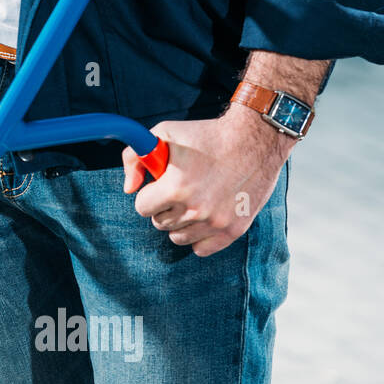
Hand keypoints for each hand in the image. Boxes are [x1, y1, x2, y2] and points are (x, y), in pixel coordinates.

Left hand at [121, 105, 293, 256]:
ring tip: (193, 200)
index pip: (142, 207)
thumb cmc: (205, 135)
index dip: (149, 194)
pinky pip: (202, 249)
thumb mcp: (163, 133)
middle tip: (180, 189)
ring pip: (178, 238)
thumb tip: (129, 189)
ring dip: (180, 222)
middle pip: (159, 223)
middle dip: (164, 207)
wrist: (254, 138)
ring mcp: (216, 223)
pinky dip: (199, 237)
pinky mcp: (234, 230)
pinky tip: (205, 216)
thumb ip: (134, 158)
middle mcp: (196, 209)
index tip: (160, 185)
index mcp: (175, 188)